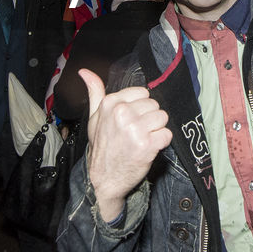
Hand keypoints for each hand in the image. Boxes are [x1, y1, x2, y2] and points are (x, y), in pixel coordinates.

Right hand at [80, 68, 170, 221]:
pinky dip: (161, 143)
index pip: (143, 93)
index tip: (131, 120)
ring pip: (163, 118)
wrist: (103, 179)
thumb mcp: (94, 117)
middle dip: (149, 119)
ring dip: (156, 130)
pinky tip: (148, 149)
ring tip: (142, 140)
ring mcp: (135, 129)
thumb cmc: (101, 147)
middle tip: (136, 133)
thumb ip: (94, 92)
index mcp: (111, 103)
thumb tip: (85, 72)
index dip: (141, 108)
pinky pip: (167, 134)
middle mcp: (122, 113)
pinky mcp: (147, 144)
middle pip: (154, 105)